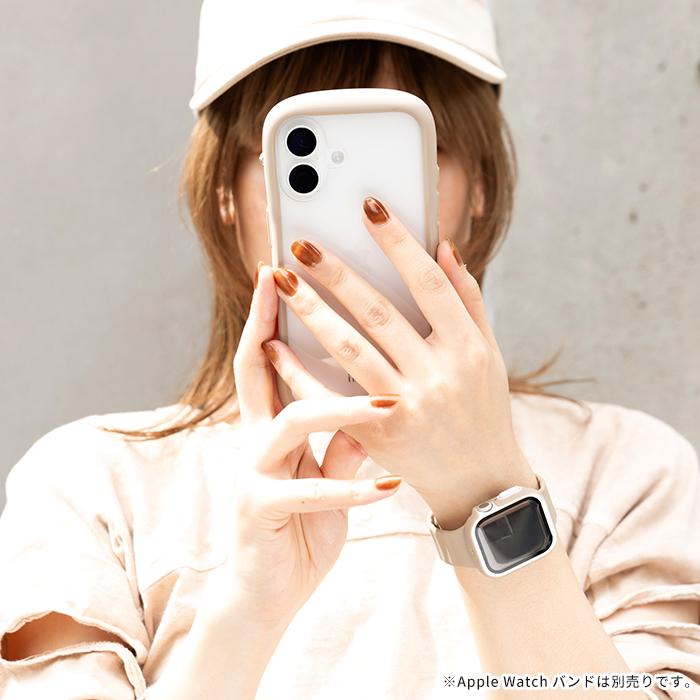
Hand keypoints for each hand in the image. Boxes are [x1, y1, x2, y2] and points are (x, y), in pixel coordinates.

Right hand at [203, 263, 403, 628]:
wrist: (266, 593)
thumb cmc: (300, 526)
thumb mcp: (326, 474)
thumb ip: (346, 437)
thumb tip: (379, 399)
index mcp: (267, 426)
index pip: (263, 359)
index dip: (266, 317)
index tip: (274, 274)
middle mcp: (252, 440)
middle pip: (255, 370)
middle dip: (270, 323)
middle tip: (287, 281)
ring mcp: (252, 473)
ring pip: (292, 422)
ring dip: (342, 409)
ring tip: (389, 407)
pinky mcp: (261, 509)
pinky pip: (312, 491)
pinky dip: (353, 488)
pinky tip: (390, 487)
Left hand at [263, 196, 537, 529]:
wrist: (480, 484)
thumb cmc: (484, 409)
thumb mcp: (490, 354)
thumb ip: (467, 300)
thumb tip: (446, 247)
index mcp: (468, 349)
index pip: (429, 283)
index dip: (398, 241)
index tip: (369, 207)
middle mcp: (438, 377)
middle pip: (379, 313)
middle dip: (337, 273)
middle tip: (303, 242)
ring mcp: (406, 409)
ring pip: (349, 350)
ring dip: (310, 311)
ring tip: (281, 280)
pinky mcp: (377, 437)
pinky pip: (329, 398)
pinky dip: (298, 369)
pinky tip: (273, 343)